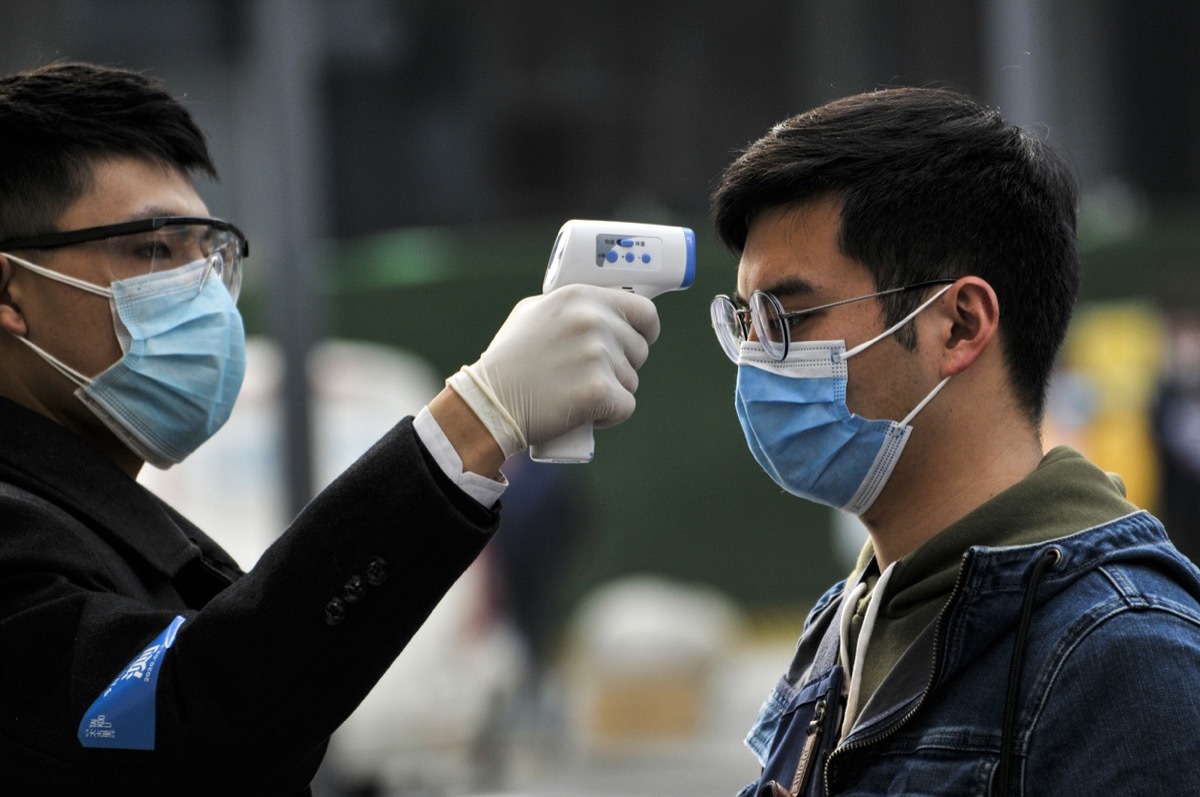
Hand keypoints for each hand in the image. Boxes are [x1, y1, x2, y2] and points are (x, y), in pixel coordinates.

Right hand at [447, 285, 659, 457]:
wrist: (489, 402)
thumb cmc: (508, 360)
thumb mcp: (532, 313)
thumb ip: (571, 307)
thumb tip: (604, 308)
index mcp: (580, 297)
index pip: (643, 310)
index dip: (645, 330)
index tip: (639, 341)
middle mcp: (592, 321)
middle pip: (639, 350)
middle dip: (621, 366)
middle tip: (588, 376)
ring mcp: (597, 356)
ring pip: (631, 381)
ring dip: (611, 392)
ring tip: (576, 393)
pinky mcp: (599, 391)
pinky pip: (626, 406)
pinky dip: (609, 415)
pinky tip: (584, 413)